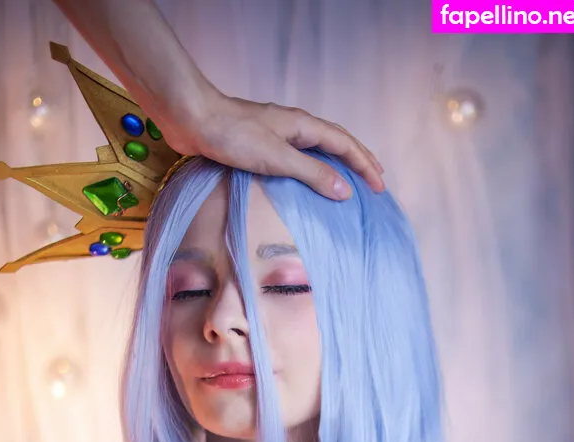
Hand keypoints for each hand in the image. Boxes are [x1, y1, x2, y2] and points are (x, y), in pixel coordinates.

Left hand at [160, 89, 384, 199]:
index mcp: (303, 126)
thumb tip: (344, 191)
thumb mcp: (278, 158)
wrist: (193, 119)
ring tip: (348, 182)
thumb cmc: (234, 136)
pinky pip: (295, 158)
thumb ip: (312, 174)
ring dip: (335, 165)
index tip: (380, 186)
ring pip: (316, 149)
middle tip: (375, 180)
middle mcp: (294, 127)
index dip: (365, 165)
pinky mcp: (259, 145)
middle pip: (335, 143)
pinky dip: (310, 169)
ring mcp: (276, 135)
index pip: (345, 145)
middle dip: (357, 162)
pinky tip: (306, 182)